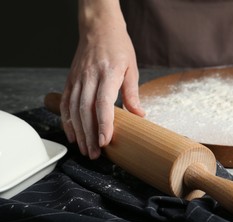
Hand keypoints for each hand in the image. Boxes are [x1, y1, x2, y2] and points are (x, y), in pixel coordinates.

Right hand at [60, 0, 144, 158]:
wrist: (98, 28)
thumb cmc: (118, 47)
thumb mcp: (131, 68)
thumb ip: (132, 93)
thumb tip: (139, 116)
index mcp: (107, 74)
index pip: (103, 103)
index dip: (103, 124)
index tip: (105, 142)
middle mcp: (89, 77)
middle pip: (86, 111)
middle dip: (89, 135)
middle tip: (95, 154)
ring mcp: (77, 79)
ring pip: (73, 110)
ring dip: (78, 132)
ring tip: (85, 150)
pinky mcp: (70, 80)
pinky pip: (65, 103)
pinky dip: (67, 121)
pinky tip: (72, 135)